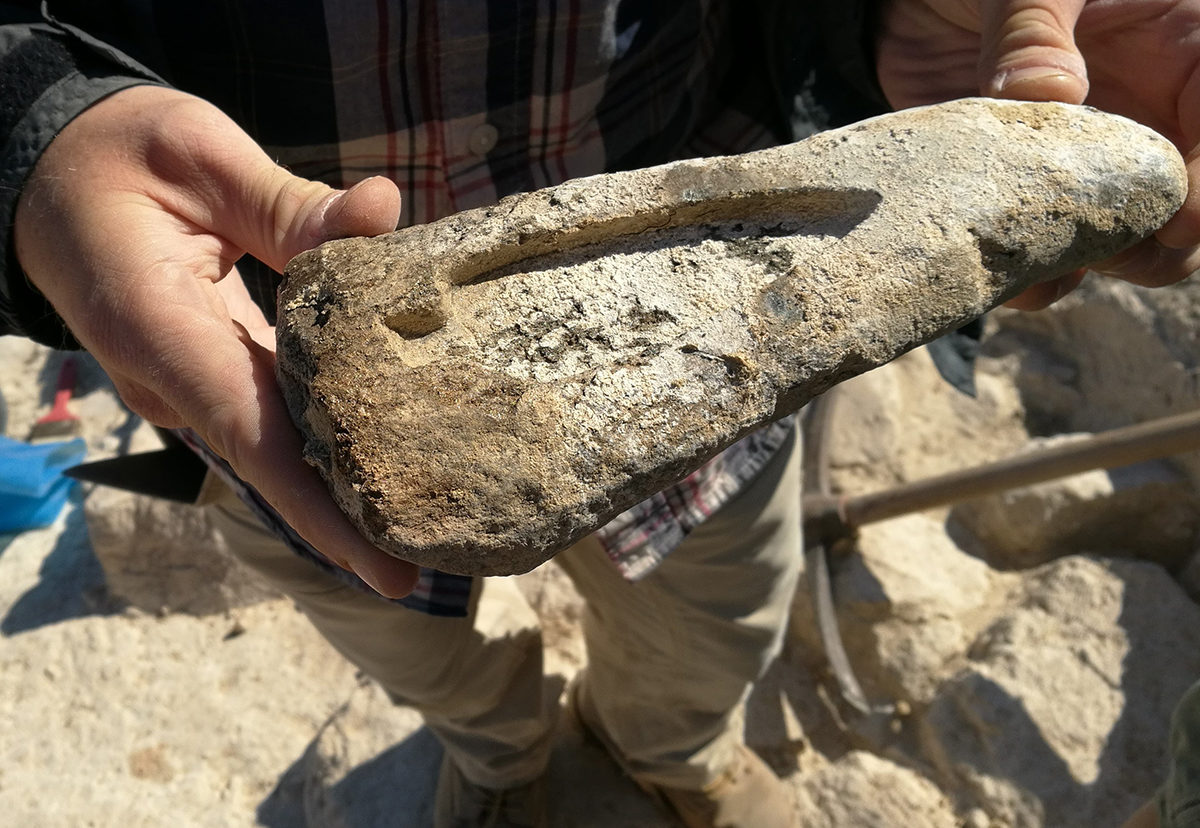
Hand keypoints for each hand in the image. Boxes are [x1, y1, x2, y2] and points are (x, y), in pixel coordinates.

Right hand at [14, 85, 416, 596]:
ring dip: (350, 483)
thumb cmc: (115, 157)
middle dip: (354, 519)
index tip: (383, 569)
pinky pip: (276, 414)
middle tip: (444, 551)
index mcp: (157, 329)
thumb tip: (386, 212)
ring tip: (436, 519)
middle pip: (275, 463)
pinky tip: (397, 450)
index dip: (320, 510)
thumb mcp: (200, 157)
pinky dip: (334, 434)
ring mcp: (189, 384)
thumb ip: (292, 203)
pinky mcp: (211, 372)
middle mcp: (171, 378)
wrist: (48, 170)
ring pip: (279, 446)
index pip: (252, 437)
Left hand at [877, 0, 1199, 308]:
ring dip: (1097, 267)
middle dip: (1163, 244)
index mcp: (1180, 47)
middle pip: (1190, 202)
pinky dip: (1033, 275)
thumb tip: (1051, 94)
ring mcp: (1092, 163)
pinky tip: (1012, 280)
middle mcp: (1148, 116)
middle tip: (1114, 256)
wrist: (918, 8)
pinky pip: (1048, 251)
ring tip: (1054, 269)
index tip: (1178, 219)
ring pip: (1126, 240)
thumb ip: (1032, 30)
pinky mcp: (1034, 195)